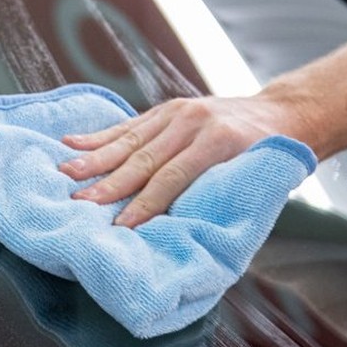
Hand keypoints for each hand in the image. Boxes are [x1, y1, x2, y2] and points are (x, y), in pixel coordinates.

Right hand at [58, 95, 304, 228]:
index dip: (145, 204)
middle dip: (110, 184)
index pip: (173, 177)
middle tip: (81, 204)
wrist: (279, 115)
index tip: (120, 226)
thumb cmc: (269, 160)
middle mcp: (194, 121)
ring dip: (95, 159)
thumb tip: (185, 237)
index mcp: (220, 141)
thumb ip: (220, 200)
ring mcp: (177, 111)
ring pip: (129, 139)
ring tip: (67, 175)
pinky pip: (128, 125)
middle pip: (144, 158)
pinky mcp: (165, 109)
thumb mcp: (257, 181)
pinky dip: (98, 136)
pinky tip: (70, 143)